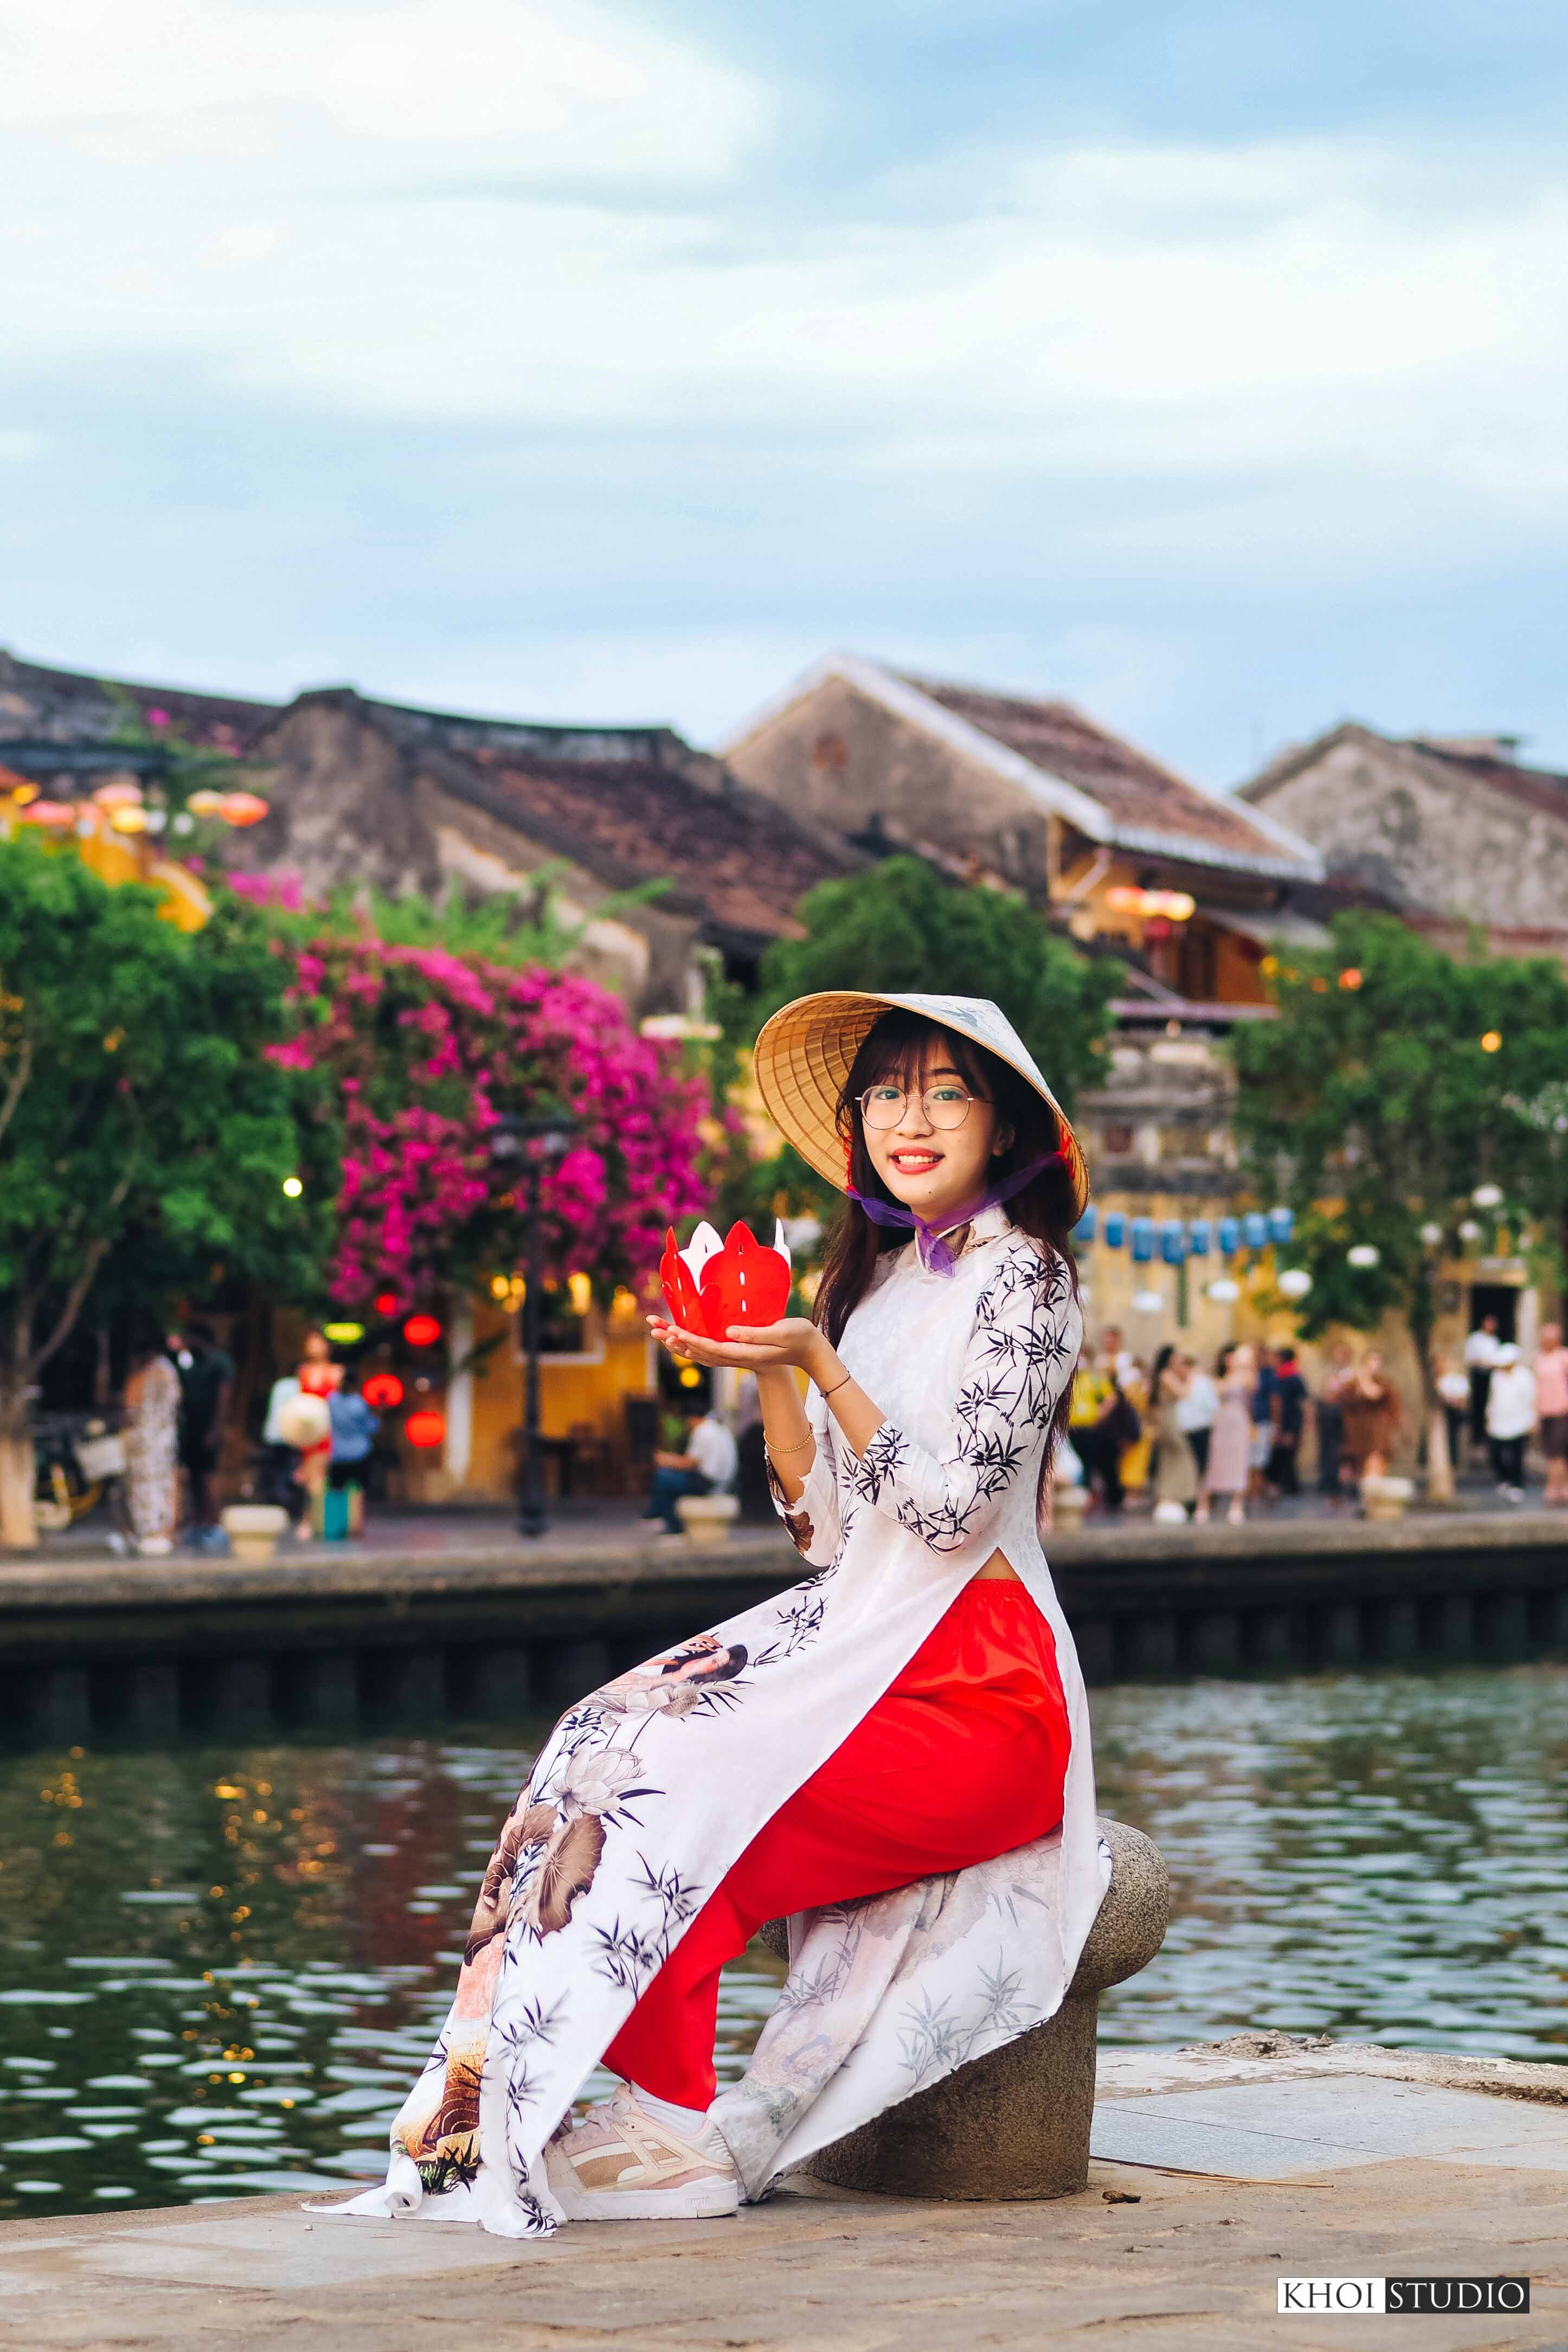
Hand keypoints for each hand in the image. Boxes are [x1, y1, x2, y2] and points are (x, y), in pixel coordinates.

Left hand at [646, 1312, 833, 1381]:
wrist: (808, 1351)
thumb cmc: (798, 1338)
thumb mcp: (780, 1332)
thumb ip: (755, 1333)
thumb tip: (729, 1332)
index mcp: (745, 1353)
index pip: (711, 1347)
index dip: (691, 1339)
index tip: (674, 1330)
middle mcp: (736, 1357)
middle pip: (699, 1351)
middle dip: (675, 1340)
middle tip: (653, 1328)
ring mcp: (736, 1355)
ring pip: (701, 1353)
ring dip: (679, 1343)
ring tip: (659, 1332)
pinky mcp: (738, 1350)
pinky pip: (709, 1350)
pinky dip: (692, 1344)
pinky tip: (683, 1338)